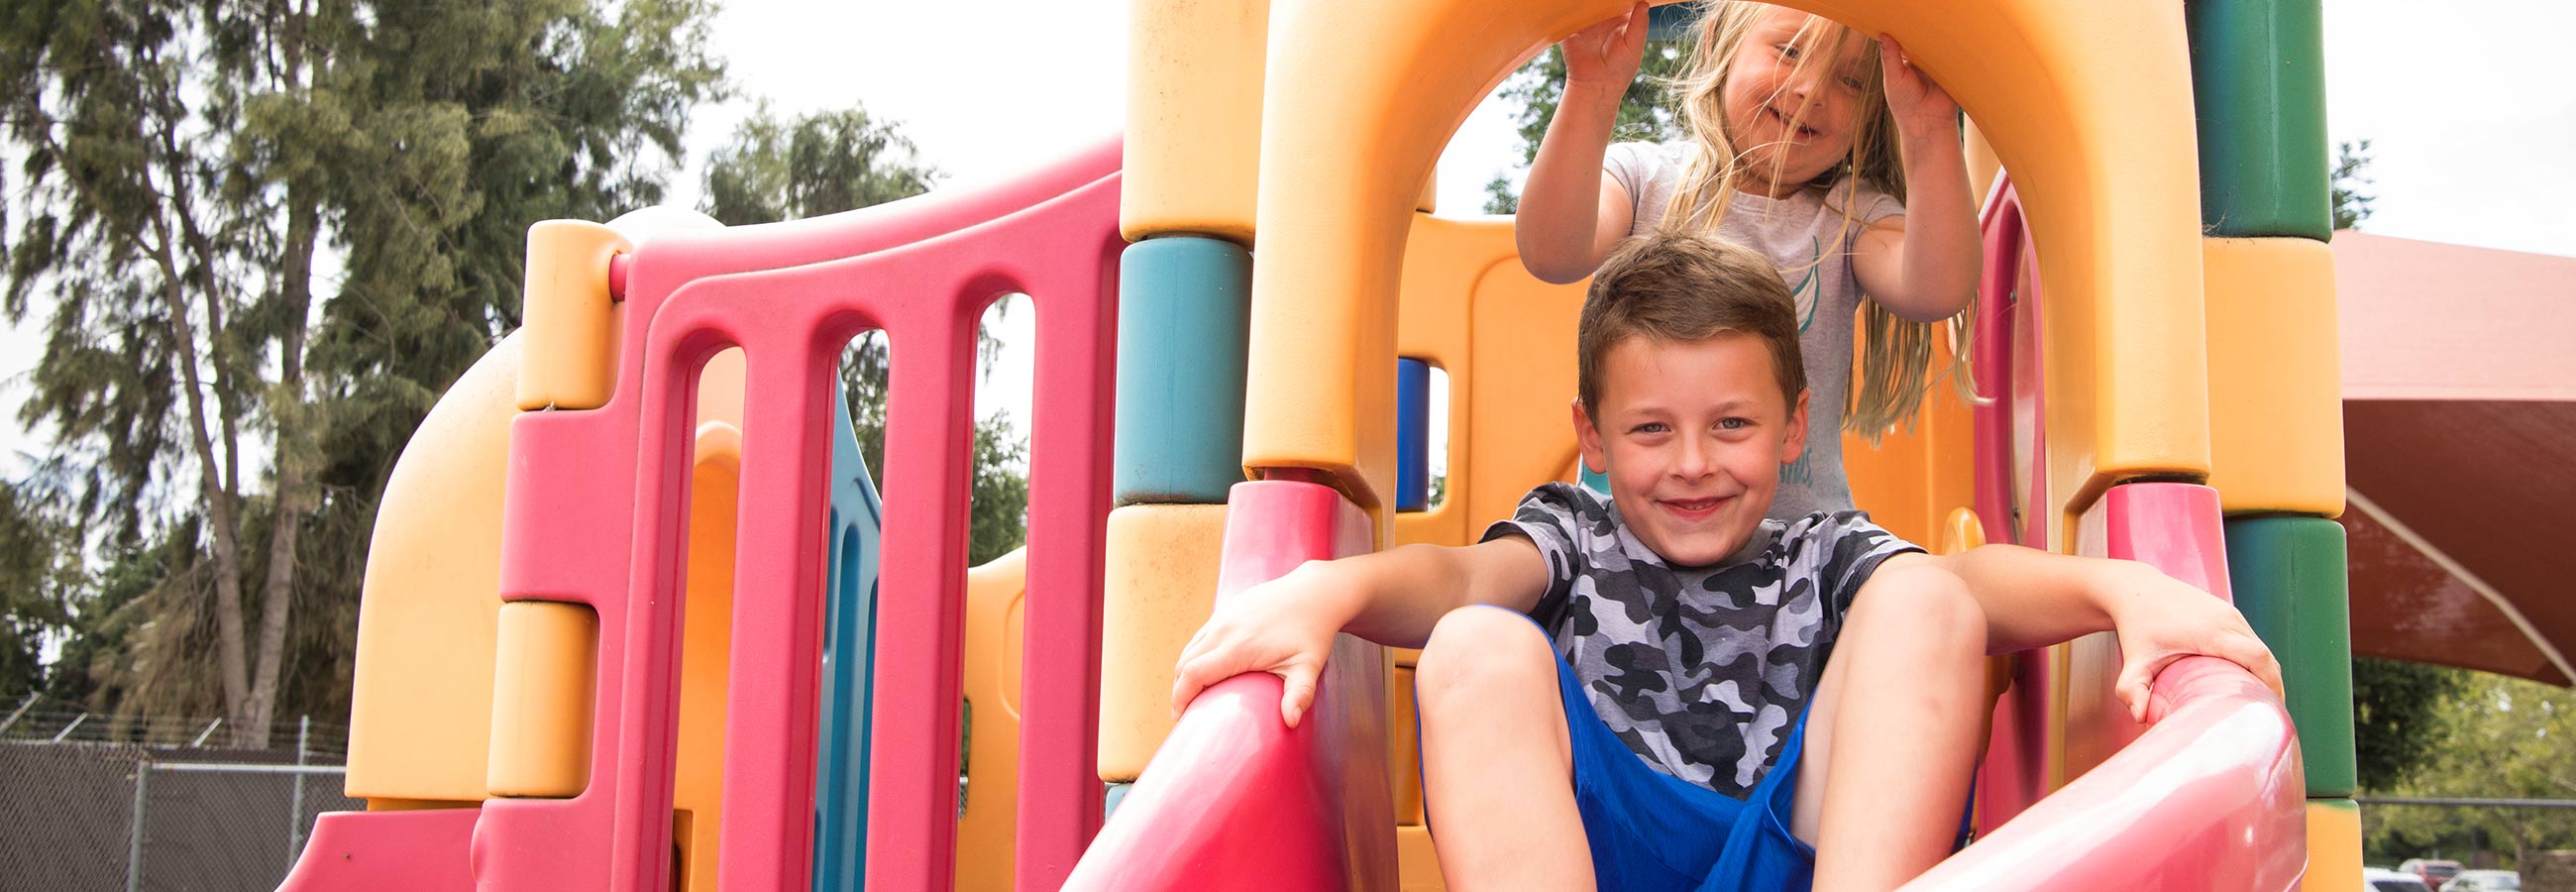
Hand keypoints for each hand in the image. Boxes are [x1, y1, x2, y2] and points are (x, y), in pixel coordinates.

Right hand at [1170, 562, 1347, 727]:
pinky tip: (1203, 671)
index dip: (1180, 698)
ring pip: (1189, 649)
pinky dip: (1193, 656)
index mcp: (1238, 647)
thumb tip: (1291, 722)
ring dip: (1184, 673)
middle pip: (1184, 663)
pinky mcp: (1225, 611)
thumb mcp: (1308, 666)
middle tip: (1184, 713)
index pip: (1193, 674)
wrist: (1313, 593)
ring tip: (1191, 695)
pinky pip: (1200, 637)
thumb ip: (1299, 694)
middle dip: (1178, 690)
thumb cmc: (1312, 633)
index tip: (1180, 718)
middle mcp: (1223, 630)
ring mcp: (1222, 618)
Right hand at [1564, 3, 1650, 89]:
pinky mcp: (1570, 30)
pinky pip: (1566, 15)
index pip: (1622, 1)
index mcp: (1620, 20)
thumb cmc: (1620, 70)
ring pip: (1585, 5)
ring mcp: (1586, 24)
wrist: (1595, 86)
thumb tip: (1643, 3)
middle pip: (1602, 0)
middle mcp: (1603, 19)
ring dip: (1585, 1)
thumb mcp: (1634, 47)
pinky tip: (1572, 5)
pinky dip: (1566, 8)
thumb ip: (1639, 25)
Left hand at [1876, 34, 1958, 138]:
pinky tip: (1951, 45)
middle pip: (1924, 41)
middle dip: (1923, 34)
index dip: (1905, 31)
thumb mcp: (1893, 78)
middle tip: (1923, 25)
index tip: (1904, 21)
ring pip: (1939, 46)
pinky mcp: (1953, 71)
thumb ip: (1890, 57)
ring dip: (1939, 41)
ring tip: (1936, 34)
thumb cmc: (1905, 104)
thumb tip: (1882, 35)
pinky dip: (1953, 51)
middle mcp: (1922, 61)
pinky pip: (1954, 56)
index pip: (1906, 40)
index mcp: (1906, 61)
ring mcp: (1938, 65)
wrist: (1927, 124)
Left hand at [2103, 564, 2285, 721]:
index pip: (2257, 657)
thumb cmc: (2137, 628)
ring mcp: (2230, 614)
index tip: (2269, 710)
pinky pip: (2251, 640)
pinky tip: (2247, 683)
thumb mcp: (2134, 660)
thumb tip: (2140, 717)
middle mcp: (2227, 619)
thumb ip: (2132, 689)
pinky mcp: (2228, 613)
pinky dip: (2255, 662)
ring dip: (2265, 674)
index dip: (2271, 684)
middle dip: (2272, 686)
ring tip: (2258, 704)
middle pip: (2266, 656)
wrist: (2136, 591)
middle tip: (2265, 716)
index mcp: (2212, 631)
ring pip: (2261, 648)